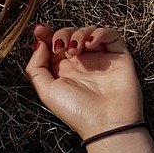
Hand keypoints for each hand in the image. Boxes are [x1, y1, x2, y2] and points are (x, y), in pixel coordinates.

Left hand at [24, 24, 143, 141]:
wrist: (105, 122)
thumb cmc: (77, 112)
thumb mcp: (46, 91)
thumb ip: (36, 68)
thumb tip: (38, 45)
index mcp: (62, 71)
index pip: (53, 45)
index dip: (46, 34)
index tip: (39, 30)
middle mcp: (80, 63)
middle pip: (69, 34)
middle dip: (62, 34)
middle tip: (60, 46)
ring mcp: (99, 58)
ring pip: (88, 31)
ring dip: (78, 34)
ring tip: (75, 50)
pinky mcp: (117, 55)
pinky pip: (110, 34)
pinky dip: (99, 33)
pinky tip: (91, 43)